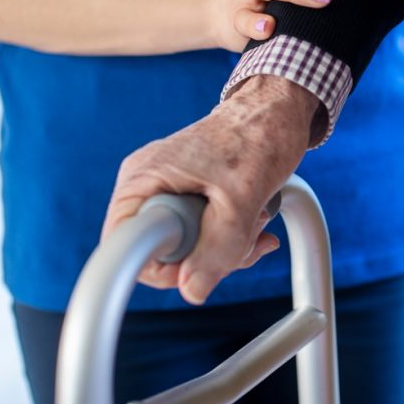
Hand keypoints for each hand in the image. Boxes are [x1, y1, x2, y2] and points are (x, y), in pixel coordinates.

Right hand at [101, 75, 317, 303]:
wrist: (279, 111)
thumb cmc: (259, 136)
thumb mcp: (242, 198)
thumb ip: (219, 247)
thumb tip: (193, 292)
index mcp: (143, 179)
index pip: (124, 249)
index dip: (164, 268)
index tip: (203, 259)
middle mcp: (148, 184)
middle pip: (159, 252)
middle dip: (207, 256)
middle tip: (243, 235)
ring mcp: (168, 188)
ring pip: (186, 245)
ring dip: (228, 245)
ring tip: (257, 218)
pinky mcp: (189, 192)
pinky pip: (201, 231)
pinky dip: (231, 235)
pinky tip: (257, 219)